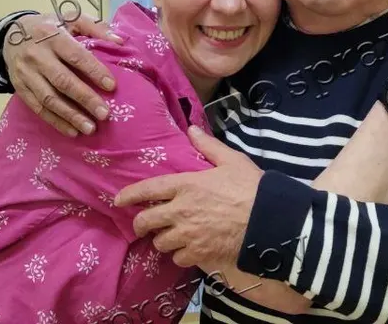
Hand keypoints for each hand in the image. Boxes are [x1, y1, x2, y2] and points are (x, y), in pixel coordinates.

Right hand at [3, 12, 122, 135]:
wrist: (10, 34)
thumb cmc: (49, 27)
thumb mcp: (69, 18)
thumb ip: (95, 27)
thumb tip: (120, 41)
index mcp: (52, 36)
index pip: (75, 56)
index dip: (94, 71)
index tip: (111, 86)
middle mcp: (37, 56)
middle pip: (62, 80)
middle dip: (85, 99)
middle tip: (104, 114)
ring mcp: (26, 73)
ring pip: (49, 98)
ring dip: (70, 115)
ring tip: (90, 128)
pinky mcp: (19, 87)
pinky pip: (37, 108)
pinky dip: (55, 121)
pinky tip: (72, 131)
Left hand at [115, 126, 260, 267]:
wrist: (268, 220)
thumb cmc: (251, 187)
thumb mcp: (231, 160)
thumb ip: (208, 146)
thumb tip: (191, 129)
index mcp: (186, 185)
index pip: (148, 189)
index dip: (130, 195)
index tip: (119, 200)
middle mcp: (180, 210)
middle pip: (147, 221)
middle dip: (140, 225)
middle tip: (142, 226)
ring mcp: (188, 234)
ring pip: (161, 243)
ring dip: (163, 240)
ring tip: (171, 237)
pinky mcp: (199, 253)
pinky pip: (178, 258)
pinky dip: (181, 255)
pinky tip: (188, 250)